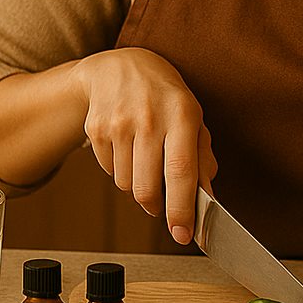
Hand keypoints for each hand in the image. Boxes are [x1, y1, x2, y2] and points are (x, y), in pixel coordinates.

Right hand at [77, 47, 216, 244]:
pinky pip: (108, 173)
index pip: (180, 171)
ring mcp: (118, 123)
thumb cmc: (164, 96)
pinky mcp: (96, 129)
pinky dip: (120, 171)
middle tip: (162, 203)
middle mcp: (149, 118)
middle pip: (147, 188)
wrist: (118, 68)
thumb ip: (202, 159)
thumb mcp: (193, 118)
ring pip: (126, 185)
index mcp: (181, 114)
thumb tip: (207, 199)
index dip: (182, 208)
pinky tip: (127, 149)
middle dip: (157, 207)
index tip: (184, 234)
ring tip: (145, 160)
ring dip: (138, 186)